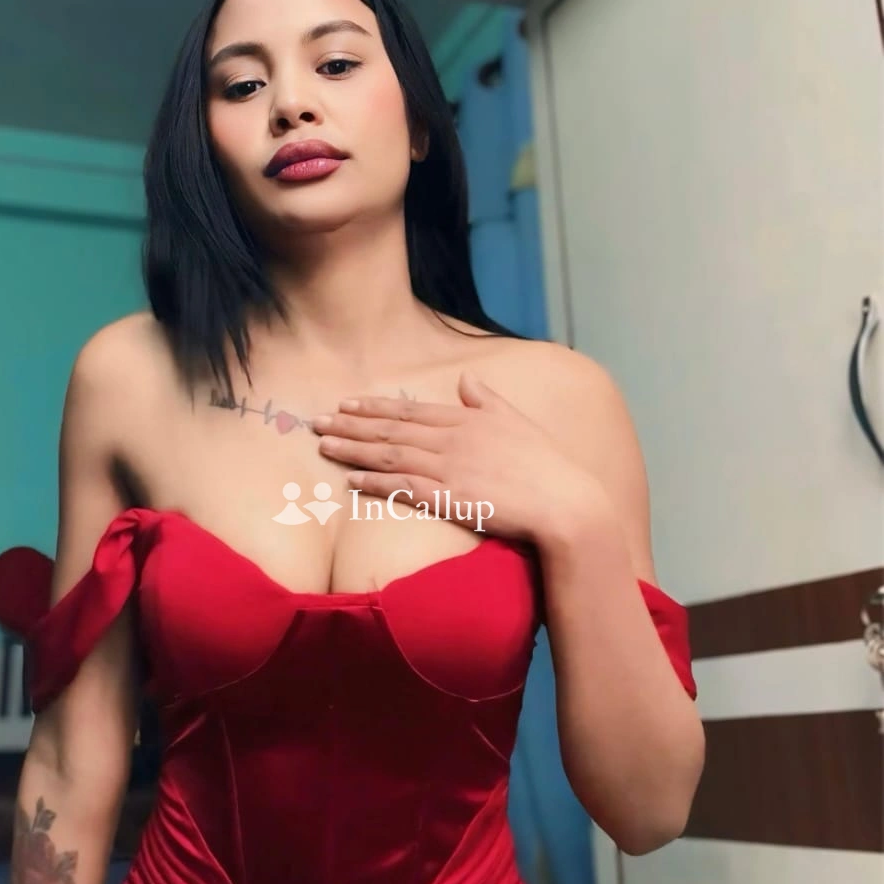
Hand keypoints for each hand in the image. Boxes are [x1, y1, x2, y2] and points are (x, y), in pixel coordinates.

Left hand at [312, 369, 613, 544]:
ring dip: (354, 449)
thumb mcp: (518, 422)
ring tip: (324, 445)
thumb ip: (488, 400)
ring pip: (390, 454)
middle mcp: (453, 438)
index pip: (411, 410)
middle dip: (352, 424)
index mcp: (468, 418)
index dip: (375, 407)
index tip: (347, 404)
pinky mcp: (450, 497)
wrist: (565, 502)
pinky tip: (352, 480)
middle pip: (392, 429)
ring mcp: (450, 467)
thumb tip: (467, 380)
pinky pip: (404, 487)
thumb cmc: (547, 466)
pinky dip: (376, 482)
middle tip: (317, 421)